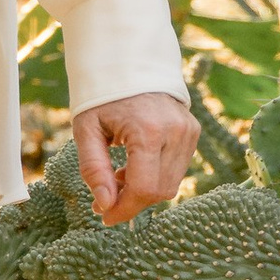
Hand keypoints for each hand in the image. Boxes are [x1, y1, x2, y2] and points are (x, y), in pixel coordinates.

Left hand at [73, 90, 195, 225]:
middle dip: (131, 202)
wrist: (130, 63)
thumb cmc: (102, 97)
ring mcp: (189, 132)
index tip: (104, 216)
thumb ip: (94, 168)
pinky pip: (177, 169)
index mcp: (148, 131)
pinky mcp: (193, 132)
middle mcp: (176, 132)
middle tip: (105, 198)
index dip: (124, 209)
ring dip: (143, 190)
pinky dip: (155, 176)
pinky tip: (134, 167)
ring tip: (117, 177)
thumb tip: (104, 204)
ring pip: (171, 184)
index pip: (144, 188)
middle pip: (160, 190)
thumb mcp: (86, 130)